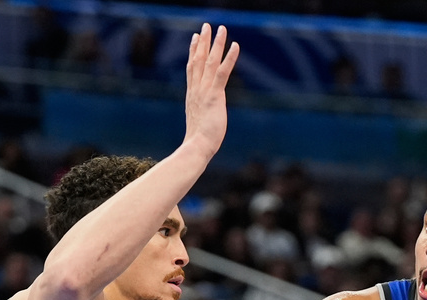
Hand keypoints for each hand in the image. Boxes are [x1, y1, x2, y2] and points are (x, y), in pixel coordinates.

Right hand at [183, 24, 239, 160]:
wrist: (197, 147)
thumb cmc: (198, 142)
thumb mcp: (198, 124)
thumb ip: (200, 117)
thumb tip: (200, 122)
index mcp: (192, 95)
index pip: (192, 69)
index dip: (193, 52)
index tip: (195, 39)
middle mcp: (196, 90)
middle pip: (198, 60)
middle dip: (203, 42)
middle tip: (206, 26)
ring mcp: (204, 91)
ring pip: (209, 62)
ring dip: (216, 43)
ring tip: (221, 29)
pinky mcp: (214, 95)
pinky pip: (222, 72)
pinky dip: (229, 58)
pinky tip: (235, 45)